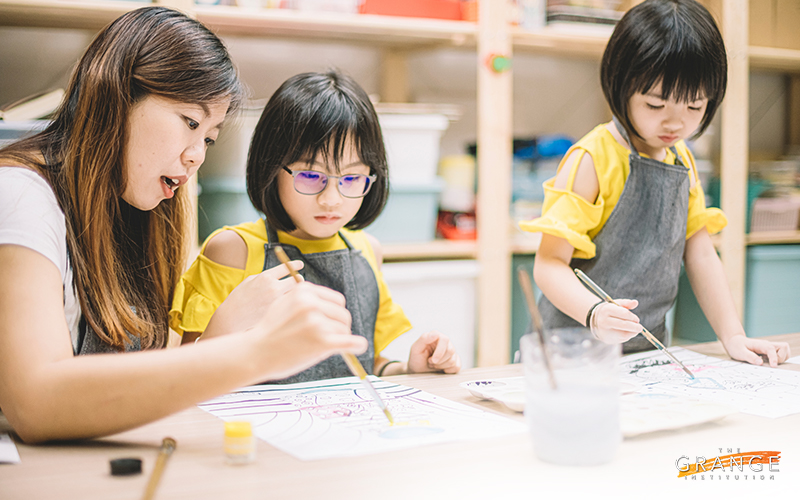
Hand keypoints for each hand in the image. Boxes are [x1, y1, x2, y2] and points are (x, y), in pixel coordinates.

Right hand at [203, 261, 304, 339]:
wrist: (232, 318)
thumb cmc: (239, 298)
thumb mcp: (250, 281)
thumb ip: (267, 277)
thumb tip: (282, 274)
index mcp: (266, 277)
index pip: (287, 267)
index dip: (295, 264)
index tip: (300, 264)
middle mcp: (274, 288)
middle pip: (296, 280)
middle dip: (298, 279)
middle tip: (299, 279)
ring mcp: (278, 301)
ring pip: (296, 294)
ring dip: (296, 292)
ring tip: (293, 293)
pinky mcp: (279, 313)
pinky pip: (290, 305)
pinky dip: (290, 303)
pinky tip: (286, 305)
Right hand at [251, 282, 366, 379]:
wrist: (254, 352)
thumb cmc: (268, 332)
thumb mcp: (283, 303)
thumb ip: (305, 300)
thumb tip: (329, 305)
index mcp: (303, 290)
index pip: (336, 299)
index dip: (335, 313)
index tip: (331, 323)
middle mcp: (311, 303)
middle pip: (343, 313)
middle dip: (340, 326)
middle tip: (331, 337)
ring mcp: (317, 322)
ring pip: (344, 329)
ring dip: (338, 339)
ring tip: (322, 347)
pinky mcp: (322, 342)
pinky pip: (351, 342)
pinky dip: (357, 345)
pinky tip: (358, 347)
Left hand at [407, 331, 460, 373]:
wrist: (418, 370)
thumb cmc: (416, 358)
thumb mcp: (416, 348)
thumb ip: (424, 339)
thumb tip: (435, 334)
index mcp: (436, 336)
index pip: (445, 339)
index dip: (440, 351)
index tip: (433, 360)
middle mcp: (445, 343)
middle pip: (451, 351)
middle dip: (439, 361)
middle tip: (430, 362)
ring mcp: (451, 352)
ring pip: (453, 360)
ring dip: (441, 366)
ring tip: (433, 364)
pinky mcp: (455, 361)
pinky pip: (457, 366)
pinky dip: (448, 370)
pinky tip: (441, 369)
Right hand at [591, 299, 641, 343]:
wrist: (594, 321)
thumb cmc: (609, 311)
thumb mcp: (615, 304)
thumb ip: (626, 303)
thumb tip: (635, 302)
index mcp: (607, 310)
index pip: (624, 314)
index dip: (633, 317)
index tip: (637, 319)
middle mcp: (604, 321)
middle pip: (624, 325)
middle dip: (634, 327)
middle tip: (640, 328)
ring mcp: (605, 331)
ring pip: (623, 334)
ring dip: (632, 332)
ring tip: (635, 330)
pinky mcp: (607, 339)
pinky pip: (621, 339)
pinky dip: (627, 336)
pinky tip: (627, 332)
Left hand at [721, 334, 791, 366]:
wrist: (734, 342)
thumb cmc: (736, 346)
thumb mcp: (739, 352)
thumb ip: (749, 357)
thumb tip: (760, 363)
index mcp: (760, 344)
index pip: (771, 349)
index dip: (774, 358)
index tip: (774, 366)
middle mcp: (767, 345)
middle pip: (784, 347)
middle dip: (781, 357)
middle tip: (770, 363)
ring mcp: (770, 348)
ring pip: (784, 351)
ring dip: (781, 359)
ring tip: (769, 362)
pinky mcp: (770, 352)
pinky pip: (780, 355)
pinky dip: (778, 359)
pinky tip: (768, 362)